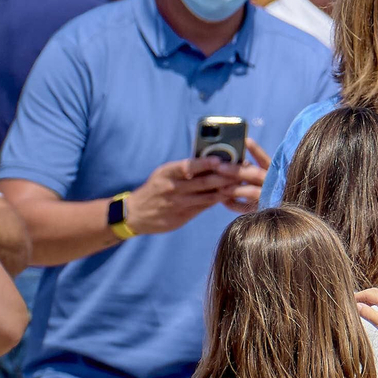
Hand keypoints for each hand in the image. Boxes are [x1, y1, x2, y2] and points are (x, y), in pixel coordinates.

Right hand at [125, 156, 241, 234]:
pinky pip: (203, 207)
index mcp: (167, 173)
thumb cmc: (156, 188)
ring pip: (206, 197)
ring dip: (225, 190)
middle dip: (224, 177)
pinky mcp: (182, 216)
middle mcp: (172, 188)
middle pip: (203, 182)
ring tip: (240, 184)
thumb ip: (185, 169)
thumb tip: (211, 161)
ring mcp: (177, 204)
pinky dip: (217, 201)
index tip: (220, 160)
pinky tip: (229, 196)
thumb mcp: (164, 174)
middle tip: (241, 172)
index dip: (205, 163)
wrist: (136, 213)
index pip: (188, 166)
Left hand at [222, 138, 270, 213]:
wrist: (280, 218)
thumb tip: (235, 160)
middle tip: (219, 166)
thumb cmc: (267, 192)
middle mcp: (274, 185)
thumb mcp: (265, 178)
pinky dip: (234, 204)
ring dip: (234, 188)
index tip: (245, 140)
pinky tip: (224, 200)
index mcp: (275, 174)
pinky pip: (246, 208)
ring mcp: (269, 199)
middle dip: (236, 170)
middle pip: (255, 174)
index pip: (265, 159)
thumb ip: (252, 170)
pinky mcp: (262, 212)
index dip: (256, 150)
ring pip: (251, 191)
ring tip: (219, 185)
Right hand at [355, 288, 377, 346]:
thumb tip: (356, 305)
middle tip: (353, 302)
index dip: (358, 296)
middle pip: (375, 292)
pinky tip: (375, 308)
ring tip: (362, 305)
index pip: (369, 293)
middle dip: (363, 296)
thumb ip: (367, 313)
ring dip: (371, 298)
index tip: (348, 300)